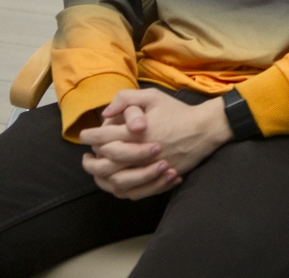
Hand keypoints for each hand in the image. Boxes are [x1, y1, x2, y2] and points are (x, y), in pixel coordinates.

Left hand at [80, 89, 232, 198]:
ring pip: (116, 182)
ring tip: (97, 171)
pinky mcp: (159, 179)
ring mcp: (150, 169)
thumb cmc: (178, 111)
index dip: (89, 137)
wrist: (204, 129)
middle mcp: (141, 153)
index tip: (84, 136)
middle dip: (90, 161)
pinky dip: (120, 190)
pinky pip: (134, 192)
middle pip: (105, 164)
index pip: (103, 138)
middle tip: (85, 158)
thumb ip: (126, 99)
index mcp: (137, 132)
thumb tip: (105, 114)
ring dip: (102, 178)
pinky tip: (115, 182)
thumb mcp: (153, 96)